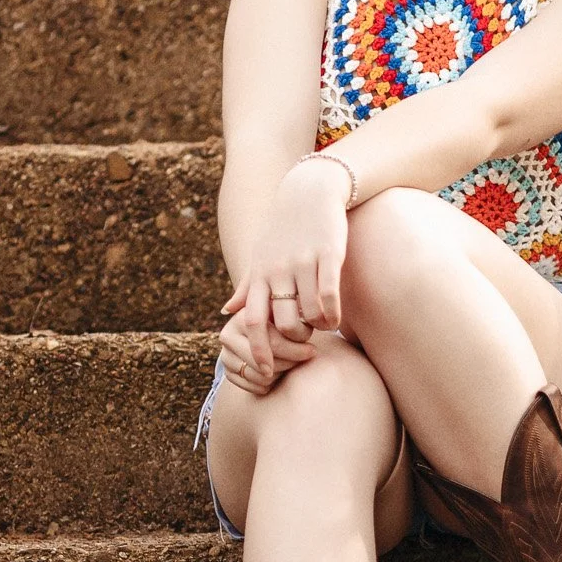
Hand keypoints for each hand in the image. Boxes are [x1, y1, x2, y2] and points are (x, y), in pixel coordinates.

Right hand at [216, 303, 313, 395]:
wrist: (258, 333)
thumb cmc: (279, 321)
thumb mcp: (286, 313)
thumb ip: (295, 317)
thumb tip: (310, 323)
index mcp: (244, 316)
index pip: (274, 342)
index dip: (296, 350)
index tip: (312, 351)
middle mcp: (229, 334)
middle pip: (266, 362)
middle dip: (288, 364)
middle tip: (301, 361)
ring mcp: (225, 354)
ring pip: (259, 376)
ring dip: (279, 375)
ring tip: (289, 366)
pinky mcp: (226, 371)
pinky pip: (252, 386)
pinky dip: (267, 385)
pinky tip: (276, 376)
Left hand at [221, 155, 352, 379]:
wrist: (309, 191)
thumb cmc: (283, 229)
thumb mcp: (260, 256)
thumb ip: (246, 287)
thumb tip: (226, 312)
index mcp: (260, 274)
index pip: (253, 321)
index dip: (259, 349)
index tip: (267, 370)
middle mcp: (278, 270)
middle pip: (284, 324)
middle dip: (296, 342)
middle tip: (305, 343)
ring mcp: (302, 262)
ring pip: (309, 314)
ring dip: (318, 329)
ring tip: (323, 327)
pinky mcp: (327, 254)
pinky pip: (329, 296)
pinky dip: (333, 314)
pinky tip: (336, 317)